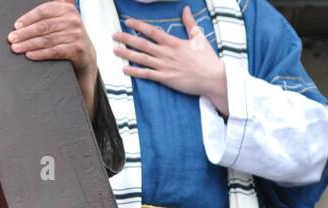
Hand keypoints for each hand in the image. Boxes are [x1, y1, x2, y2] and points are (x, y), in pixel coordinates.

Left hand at [8, 1, 99, 115]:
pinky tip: (30, 55)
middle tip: (11, 39)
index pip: (43, 11)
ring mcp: (76, 35)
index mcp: (66, 9)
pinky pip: (55, 52)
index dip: (27, 19)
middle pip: (43, 27)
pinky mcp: (77, 49)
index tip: (15, 26)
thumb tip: (21, 22)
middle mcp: (73, 20)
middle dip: (25, 34)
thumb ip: (47, 15)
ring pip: (47, 40)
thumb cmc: (67, 37)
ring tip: (17, 48)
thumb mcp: (60, 21)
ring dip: (29, 45)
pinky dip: (41, 54)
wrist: (86, 55)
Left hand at [114, 8, 228, 114]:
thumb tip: (185, 9)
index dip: (138, 25)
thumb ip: (190, 23)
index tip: (128, 21)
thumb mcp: (199, 37)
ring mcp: (165, 67)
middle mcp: (166, 53)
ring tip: (115, 50)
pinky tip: (125, 69)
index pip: (152, 31)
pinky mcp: (166, 79)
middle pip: (142, 44)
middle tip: (114, 35)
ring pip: (141, 58)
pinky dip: (135, 72)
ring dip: (127, 54)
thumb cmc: (207, 59)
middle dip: (126, 39)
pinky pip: (147, 74)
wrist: (213, 78)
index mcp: (173, 42)